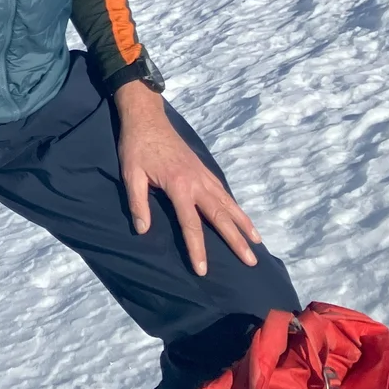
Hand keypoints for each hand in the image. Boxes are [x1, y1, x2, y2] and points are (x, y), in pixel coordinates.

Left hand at [114, 82, 260, 275]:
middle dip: (236, 240)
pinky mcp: (204, 169)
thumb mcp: (131, 174)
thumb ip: (137, 203)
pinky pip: (224, 192)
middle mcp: (197, 183)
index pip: (191, 225)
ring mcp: (203, 175)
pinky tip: (241, 217)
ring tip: (257, 242)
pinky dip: (236, 207)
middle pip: (220, 217)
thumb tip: (142, 231)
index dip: (197, 249)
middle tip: (251, 261)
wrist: (147, 118)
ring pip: (228, 204)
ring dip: (243, 224)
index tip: (202, 270)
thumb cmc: (136, 146)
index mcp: (179, 187)